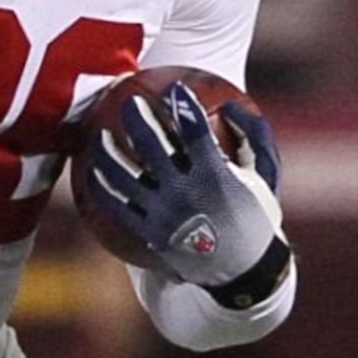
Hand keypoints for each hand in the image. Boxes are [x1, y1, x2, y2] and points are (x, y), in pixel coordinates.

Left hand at [83, 83, 284, 288]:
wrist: (240, 270)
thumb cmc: (255, 214)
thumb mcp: (265, 176)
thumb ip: (253, 136)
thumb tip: (233, 103)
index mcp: (217, 177)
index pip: (195, 131)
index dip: (183, 106)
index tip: (174, 87)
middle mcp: (185, 193)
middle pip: (152, 146)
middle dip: (138, 117)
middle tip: (129, 99)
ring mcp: (162, 214)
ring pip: (123, 175)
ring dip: (107, 150)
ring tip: (98, 134)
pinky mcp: (146, 232)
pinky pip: (114, 205)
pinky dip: (101, 185)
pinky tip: (92, 170)